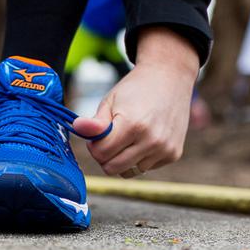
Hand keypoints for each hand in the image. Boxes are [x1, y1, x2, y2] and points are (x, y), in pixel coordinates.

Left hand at [74, 27, 199, 177]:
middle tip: (110, 139)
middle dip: (105, 156)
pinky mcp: (173, 154)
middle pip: (113, 168)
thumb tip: (76, 128)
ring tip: (128, 137)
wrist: (170, 77)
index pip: (101, 153)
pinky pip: (146, 168)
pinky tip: (145, 138)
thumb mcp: (111, 100)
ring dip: (123, 159)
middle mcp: (151, 140)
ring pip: (129, 172)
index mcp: (132, 124)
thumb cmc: (136, 89)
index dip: (94, 145)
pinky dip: (140, 158)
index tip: (98, 134)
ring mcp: (164, 149)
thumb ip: (95, 122)